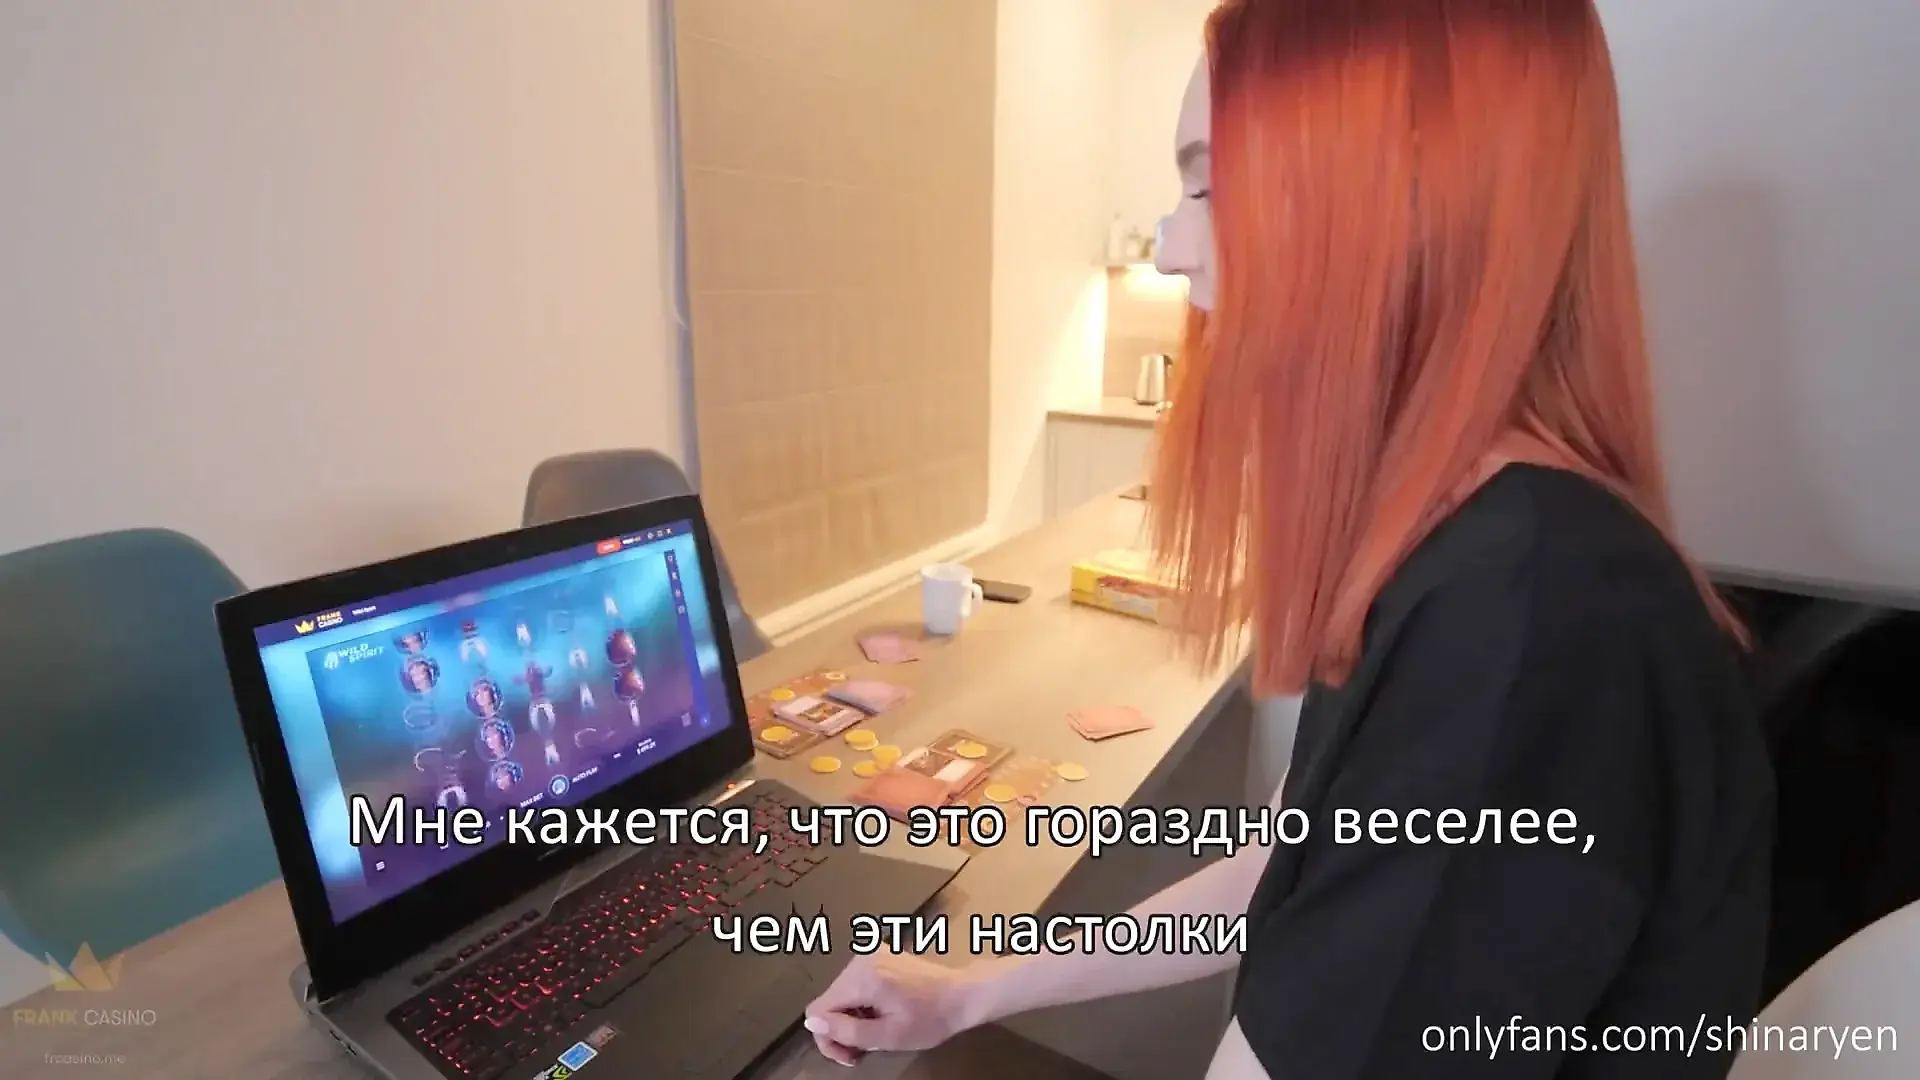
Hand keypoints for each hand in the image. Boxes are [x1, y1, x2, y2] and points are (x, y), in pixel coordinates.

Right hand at [802, 951, 992, 1066]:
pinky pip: (855, 983)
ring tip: (878, 1030)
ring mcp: (870, 953)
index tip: (850, 1055)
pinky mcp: (879, 953)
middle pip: (828, 1000)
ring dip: (852, 1017)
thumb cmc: (930, 1019)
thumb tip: (812, 1023)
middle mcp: (860, 959)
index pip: (818, 1010)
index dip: (827, 1038)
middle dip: (841, 1029)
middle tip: (864, 1049)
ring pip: (841, 993)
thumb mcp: (889, 1036)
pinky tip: (882, 1012)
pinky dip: (862, 1002)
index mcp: (862, 978)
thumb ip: (847, 1031)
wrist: (963, 994)